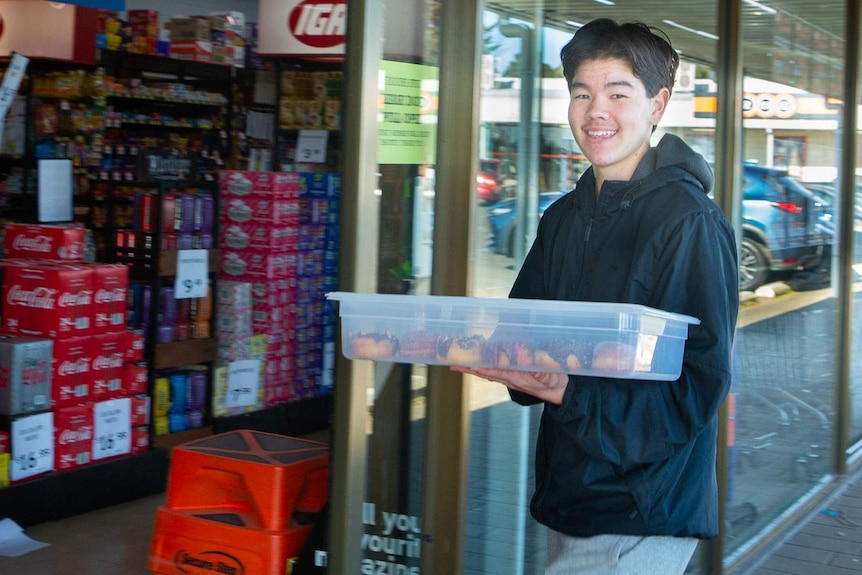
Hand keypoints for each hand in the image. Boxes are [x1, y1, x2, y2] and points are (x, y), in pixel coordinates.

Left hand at [451, 365, 568, 404]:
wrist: (561, 393)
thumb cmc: (556, 383)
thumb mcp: (552, 377)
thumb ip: (541, 372)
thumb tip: (525, 363)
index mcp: (518, 378)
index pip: (494, 372)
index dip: (479, 368)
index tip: (466, 366)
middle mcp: (511, 379)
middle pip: (486, 373)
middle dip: (469, 369)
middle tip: (453, 364)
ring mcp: (511, 379)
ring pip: (488, 373)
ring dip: (473, 368)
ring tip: (459, 364)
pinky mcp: (513, 377)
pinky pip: (494, 372)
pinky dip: (483, 368)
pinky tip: (477, 366)